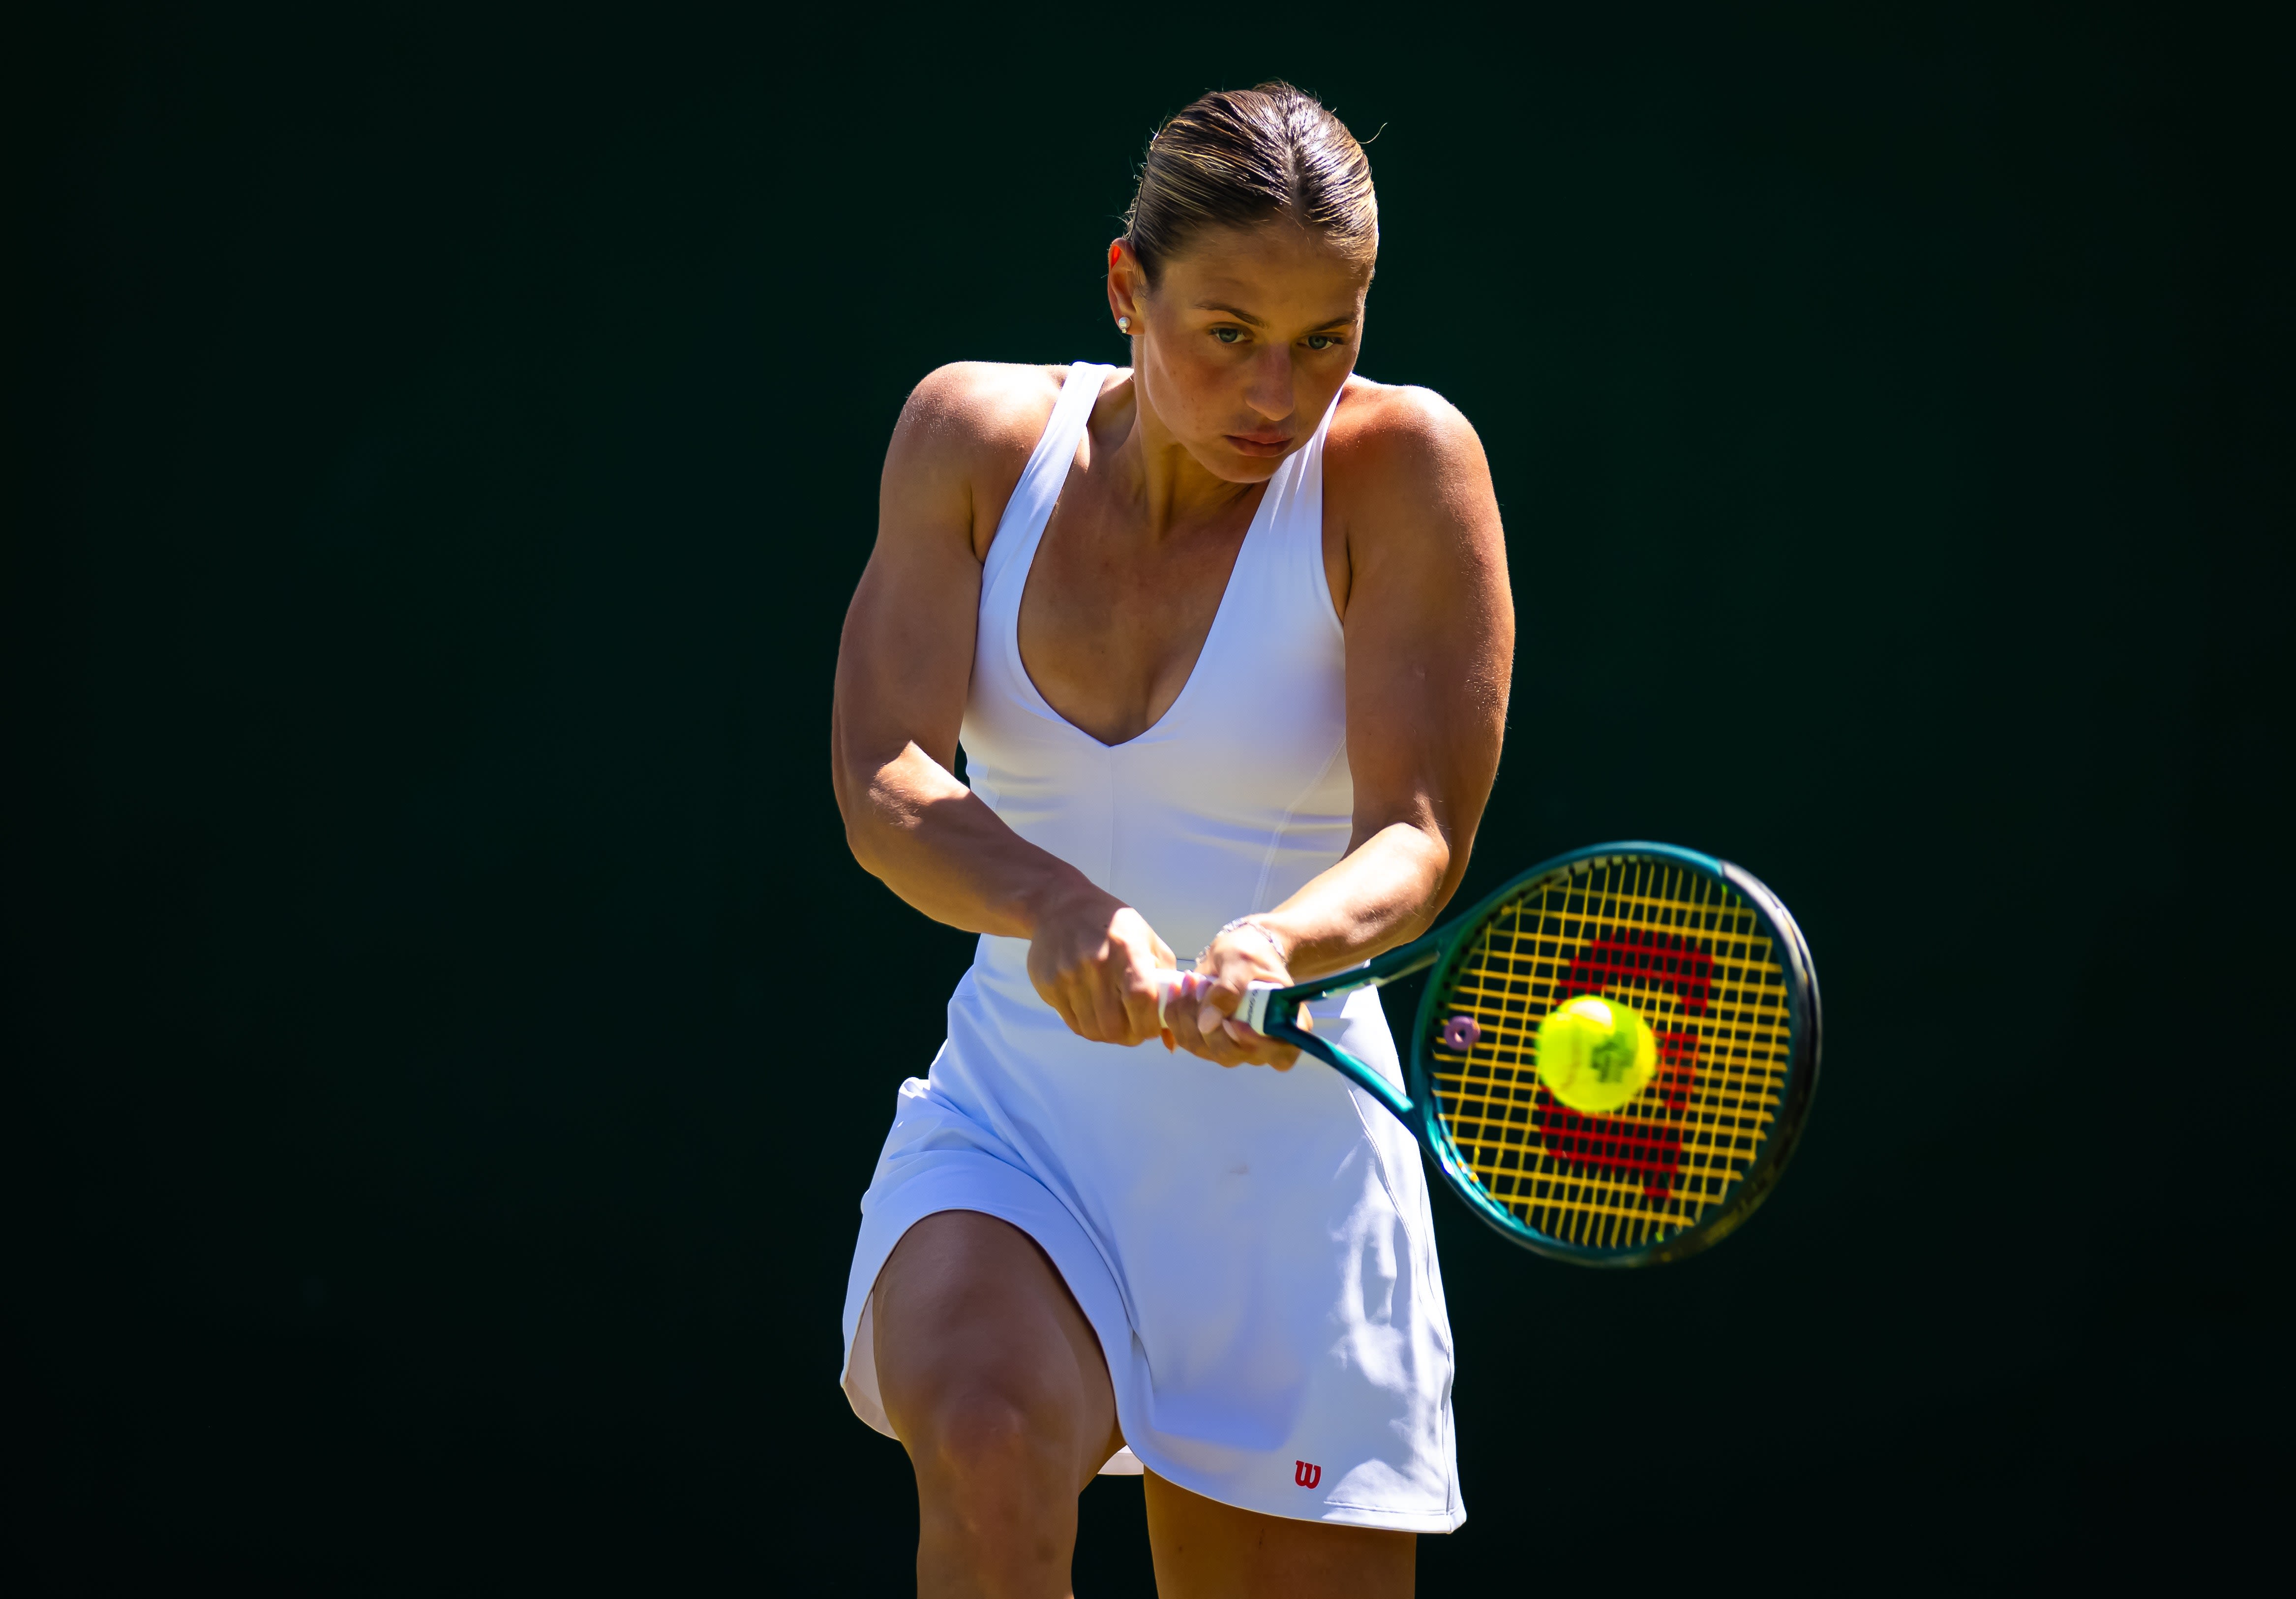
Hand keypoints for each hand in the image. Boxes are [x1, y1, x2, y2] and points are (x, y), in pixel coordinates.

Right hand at [1026, 887, 1174, 1046]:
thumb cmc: (1113, 926)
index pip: (1141, 1000)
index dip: (1149, 1024)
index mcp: (1126, 950)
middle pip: (1115, 1025)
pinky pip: (1072, 1023)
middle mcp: (1095, 962)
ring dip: (1109, 1035)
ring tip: (1116, 1023)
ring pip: (1093, 1030)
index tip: (1152, 1028)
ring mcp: (1067, 975)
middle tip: (1134, 1031)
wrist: (1062, 906)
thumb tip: (1173, 1036)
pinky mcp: (1048, 984)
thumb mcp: (1148, 940)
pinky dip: (1088, 1027)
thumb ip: (1167, 982)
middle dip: (1130, 1037)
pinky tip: (1095, 1014)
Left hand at [1163, 920, 1303, 1070]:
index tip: (1235, 1023)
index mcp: (1286, 1024)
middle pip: (1232, 1054)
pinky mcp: (1210, 1041)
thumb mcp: (1242, 962)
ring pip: (1205, 1049)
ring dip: (1188, 1016)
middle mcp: (1262, 1043)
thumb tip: (1207, 1024)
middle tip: (1202, 985)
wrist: (1239, 953)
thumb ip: (1229, 990)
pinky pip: (1188, 1040)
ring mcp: (1235, 1045)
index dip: (1256, 1045)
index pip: (1280, 1055)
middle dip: (1209, 1022)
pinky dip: (1178, 1016)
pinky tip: (1182, 991)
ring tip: (1190, 981)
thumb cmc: (1251, 954)